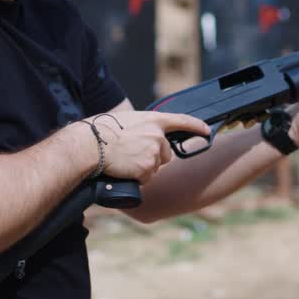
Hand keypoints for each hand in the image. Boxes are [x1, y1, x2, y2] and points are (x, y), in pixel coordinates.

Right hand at [88, 110, 209, 183]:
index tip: (207, 130)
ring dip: (143, 168)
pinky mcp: (147, 168)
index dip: (196, 126)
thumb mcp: (127, 121)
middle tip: (133, 155)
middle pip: (166, 154)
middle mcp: (157, 135)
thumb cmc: (102, 130)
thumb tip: (146, 138)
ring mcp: (153, 152)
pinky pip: (146, 178)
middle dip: (154, 157)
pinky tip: (125, 169)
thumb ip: (142, 128)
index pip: (182, 121)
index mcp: (153, 120)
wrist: (91, 144)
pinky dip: (137, 177)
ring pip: (155, 167)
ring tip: (125, 160)